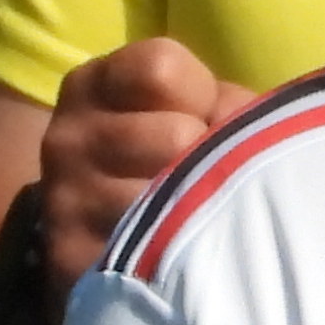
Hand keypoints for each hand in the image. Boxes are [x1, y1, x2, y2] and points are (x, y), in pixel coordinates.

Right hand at [36, 39, 262, 294]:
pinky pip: (153, 250)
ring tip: (188, 216)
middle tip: (198, 178)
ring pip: (169, 196)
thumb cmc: (165, 159)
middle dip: (205, 158)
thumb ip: (223, 103)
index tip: (201, 118)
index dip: (201, 95)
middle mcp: (67, 136)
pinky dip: (179, 254)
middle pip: (176, 135)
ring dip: (196, 209)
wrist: (102, 241)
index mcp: (91, 85)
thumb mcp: (189, 110)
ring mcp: (65, 198)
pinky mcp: (73, 256)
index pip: (161, 68)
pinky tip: (174, 255)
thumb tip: (258, 129)